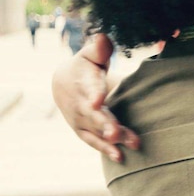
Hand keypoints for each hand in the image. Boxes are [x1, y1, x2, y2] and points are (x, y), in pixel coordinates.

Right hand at [51, 33, 139, 161]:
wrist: (63, 82)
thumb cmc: (85, 66)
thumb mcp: (91, 55)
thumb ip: (99, 49)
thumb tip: (103, 38)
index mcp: (83, 82)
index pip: (88, 88)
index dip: (94, 93)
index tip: (99, 99)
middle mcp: (79, 103)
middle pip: (93, 114)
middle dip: (104, 123)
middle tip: (116, 132)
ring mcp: (80, 119)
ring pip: (96, 130)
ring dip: (110, 139)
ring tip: (127, 146)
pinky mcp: (83, 130)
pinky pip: (93, 141)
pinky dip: (105, 149)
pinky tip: (120, 157)